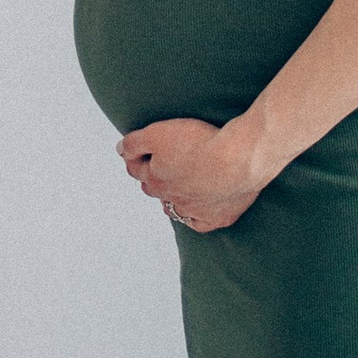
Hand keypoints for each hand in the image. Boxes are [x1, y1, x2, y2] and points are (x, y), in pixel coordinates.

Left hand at [119, 115, 271, 233]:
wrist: (239, 158)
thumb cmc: (200, 142)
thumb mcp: (158, 133)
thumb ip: (134, 143)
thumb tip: (119, 150)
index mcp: (154, 179)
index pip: (136, 169)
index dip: (136, 158)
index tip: (140, 150)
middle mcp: (171, 199)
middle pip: (154, 189)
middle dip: (153, 178)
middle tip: (160, 166)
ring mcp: (195, 211)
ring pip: (175, 209)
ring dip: (172, 199)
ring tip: (178, 188)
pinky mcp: (219, 217)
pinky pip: (201, 223)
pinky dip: (196, 218)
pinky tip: (198, 211)